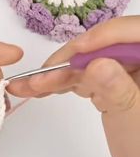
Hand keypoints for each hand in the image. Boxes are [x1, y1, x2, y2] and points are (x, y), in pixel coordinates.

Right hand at [8, 16, 139, 156]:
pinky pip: (84, 78)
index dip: (105, 36)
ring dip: (58, 74)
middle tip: (42, 74)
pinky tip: (39, 89)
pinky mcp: (109, 86)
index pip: (132, 33)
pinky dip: (62, 83)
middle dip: (70, 59)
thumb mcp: (135, 123)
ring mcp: (123, 74)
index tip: (78, 50)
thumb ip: (119, 92)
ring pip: (88, 63)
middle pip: (103, 47)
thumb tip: (97, 63)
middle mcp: (137, 61)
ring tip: (28, 86)